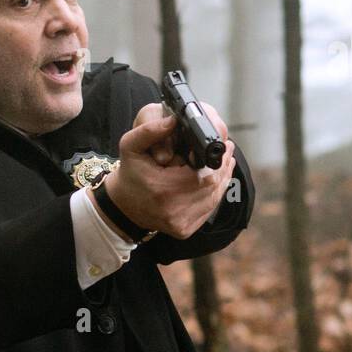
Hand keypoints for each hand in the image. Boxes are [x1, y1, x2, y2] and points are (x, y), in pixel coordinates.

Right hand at [103, 102, 235, 239]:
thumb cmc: (130, 174)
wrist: (124, 205)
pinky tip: (215, 179)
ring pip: (214, 198)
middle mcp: (174, 211)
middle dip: (223, 167)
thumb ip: (149, 130)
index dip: (219, 160)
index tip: (224, 145)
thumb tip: (173, 120)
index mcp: (163, 190)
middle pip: (213, 186)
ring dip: (222, 179)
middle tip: (227, 151)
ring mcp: (181, 224)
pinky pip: (209, 209)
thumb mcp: (131, 146)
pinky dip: (214, 193)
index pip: (205, 175)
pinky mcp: (186, 230)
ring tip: (224, 162)